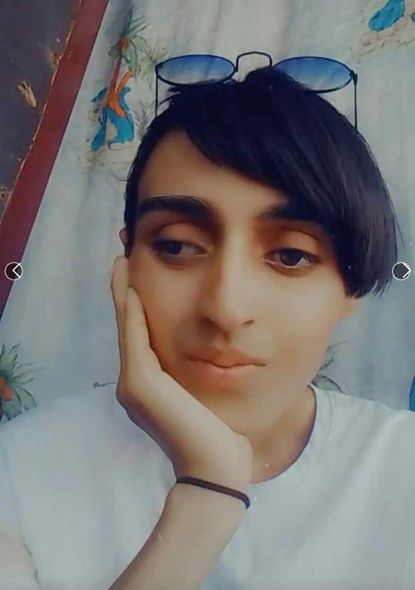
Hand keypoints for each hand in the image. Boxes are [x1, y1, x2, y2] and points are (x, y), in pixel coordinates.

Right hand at [111, 256, 252, 488]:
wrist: (216, 465)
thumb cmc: (219, 432)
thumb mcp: (206, 393)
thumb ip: (196, 372)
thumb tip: (214, 349)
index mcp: (149, 383)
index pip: (140, 332)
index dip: (135, 300)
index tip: (137, 269)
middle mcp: (134, 380)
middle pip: (129, 324)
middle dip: (125, 288)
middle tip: (123, 252)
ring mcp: (133, 382)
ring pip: (128, 325)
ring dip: (124, 290)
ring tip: (122, 259)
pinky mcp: (140, 382)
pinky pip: (135, 335)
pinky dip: (132, 308)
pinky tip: (132, 283)